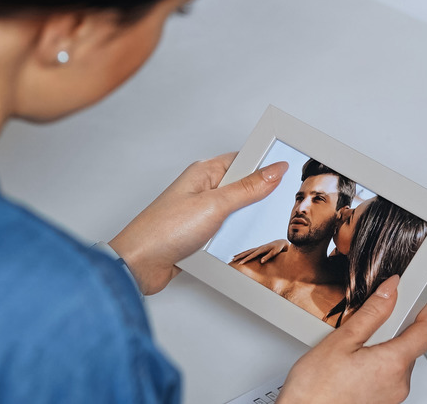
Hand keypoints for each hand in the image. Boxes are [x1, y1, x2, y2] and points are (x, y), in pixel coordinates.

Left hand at [109, 153, 287, 294]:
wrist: (138, 265)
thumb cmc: (164, 230)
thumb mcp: (214, 205)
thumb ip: (247, 188)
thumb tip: (275, 169)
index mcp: (203, 172)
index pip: (242, 160)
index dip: (264, 165)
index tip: (288, 172)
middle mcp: (201, 190)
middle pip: (241, 189)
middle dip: (258, 199)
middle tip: (277, 206)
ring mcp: (199, 214)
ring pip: (235, 215)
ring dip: (244, 224)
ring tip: (256, 229)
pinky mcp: (197, 236)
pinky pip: (225, 234)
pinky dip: (232, 240)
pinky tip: (240, 246)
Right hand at [231, 239, 288, 264]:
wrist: (280, 243)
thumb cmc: (278, 249)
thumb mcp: (274, 253)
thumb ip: (268, 257)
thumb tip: (261, 261)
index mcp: (261, 249)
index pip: (252, 255)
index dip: (246, 259)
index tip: (240, 263)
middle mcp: (258, 248)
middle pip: (247, 252)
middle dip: (240, 256)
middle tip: (233, 260)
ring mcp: (257, 248)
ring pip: (246, 251)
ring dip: (240, 254)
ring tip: (233, 258)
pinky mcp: (258, 249)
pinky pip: (249, 251)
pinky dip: (244, 253)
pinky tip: (240, 255)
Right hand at [277, 275, 426, 403]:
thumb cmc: (316, 387)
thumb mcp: (342, 340)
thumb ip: (372, 313)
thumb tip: (390, 291)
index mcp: (393, 363)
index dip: (424, 310)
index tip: (414, 299)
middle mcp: (399, 383)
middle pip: (411, 346)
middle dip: (394, 330)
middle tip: (368, 322)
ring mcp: (392, 397)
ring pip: (397, 362)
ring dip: (382, 349)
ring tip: (352, 348)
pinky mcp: (382, 403)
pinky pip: (387, 377)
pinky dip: (376, 366)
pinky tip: (351, 365)